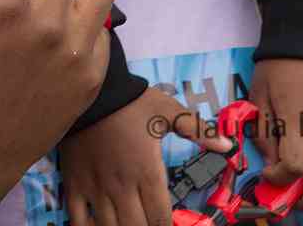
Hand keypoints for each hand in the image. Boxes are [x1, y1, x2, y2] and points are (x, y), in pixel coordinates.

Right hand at [60, 84, 232, 225]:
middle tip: (151, 224)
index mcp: (147, 172)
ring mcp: (96, 188)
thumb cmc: (132, 101)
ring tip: (129, 224)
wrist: (94, 89)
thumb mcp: (169, 110)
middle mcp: (122, 187)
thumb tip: (228, 146)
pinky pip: (78, 219)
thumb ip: (199, 130)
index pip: (161, 219)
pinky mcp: (75, 183)